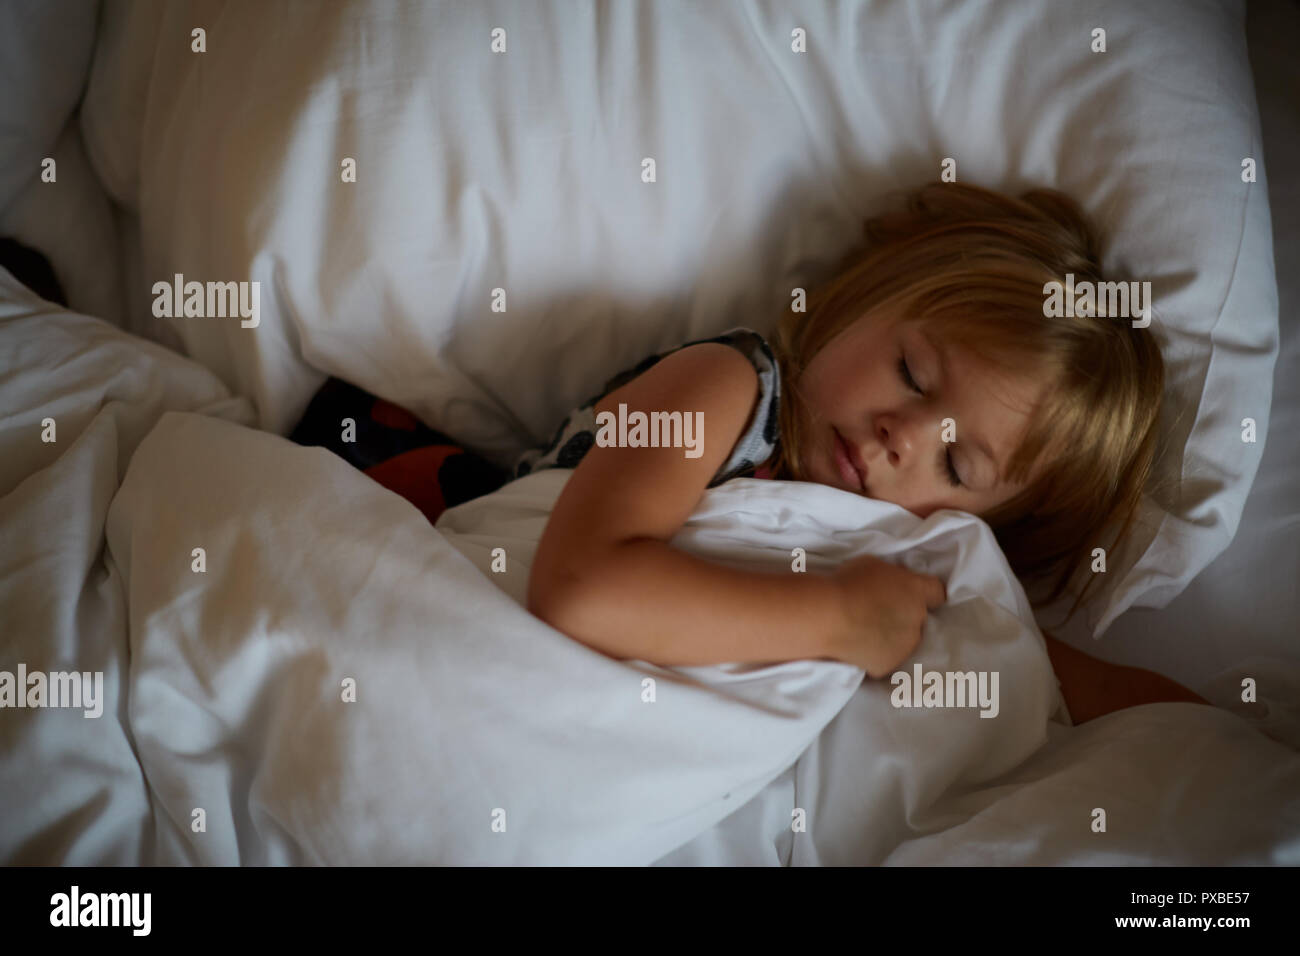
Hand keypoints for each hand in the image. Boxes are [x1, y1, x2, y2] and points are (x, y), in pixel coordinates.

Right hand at [827, 554, 946, 677]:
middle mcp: (917, 619)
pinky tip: (857, 646)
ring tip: (865, 631)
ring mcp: (905, 645)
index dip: (926, 594)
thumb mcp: (873, 565)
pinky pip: (886, 658)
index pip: (938, 593)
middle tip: (878, 612)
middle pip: (919, 618)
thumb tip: (895, 585)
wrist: (827, 617)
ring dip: (892, 636)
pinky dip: (875, 654)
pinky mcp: (889, 664)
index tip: (911, 595)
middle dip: (904, 615)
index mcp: (916, 590)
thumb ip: (892, 576)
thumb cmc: (847, 583)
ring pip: (904, 641)